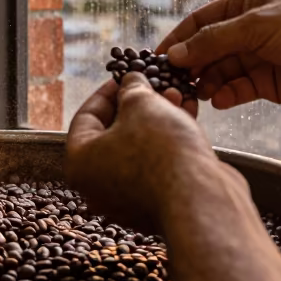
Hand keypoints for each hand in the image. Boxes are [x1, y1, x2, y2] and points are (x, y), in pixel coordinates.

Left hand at [66, 73, 229, 232]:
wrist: (200, 200)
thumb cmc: (161, 151)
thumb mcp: (142, 104)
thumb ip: (132, 89)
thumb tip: (131, 82)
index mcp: (80, 164)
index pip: (86, 116)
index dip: (107, 91)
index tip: (124, 76)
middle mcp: (98, 186)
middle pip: (114, 133)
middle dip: (138, 104)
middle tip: (154, 85)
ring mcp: (128, 199)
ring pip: (139, 147)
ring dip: (157, 119)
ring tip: (176, 96)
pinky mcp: (157, 204)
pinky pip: (157, 165)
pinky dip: (169, 141)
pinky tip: (187, 116)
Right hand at [158, 0, 280, 109]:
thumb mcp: (256, 27)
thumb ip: (213, 42)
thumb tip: (174, 55)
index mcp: (244, 6)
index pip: (200, 22)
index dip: (177, 40)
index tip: (155, 59)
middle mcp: (247, 31)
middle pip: (207, 50)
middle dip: (190, 67)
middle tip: (172, 84)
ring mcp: (257, 58)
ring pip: (220, 72)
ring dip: (206, 83)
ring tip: (195, 96)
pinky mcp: (268, 83)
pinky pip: (238, 90)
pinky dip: (226, 96)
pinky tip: (219, 100)